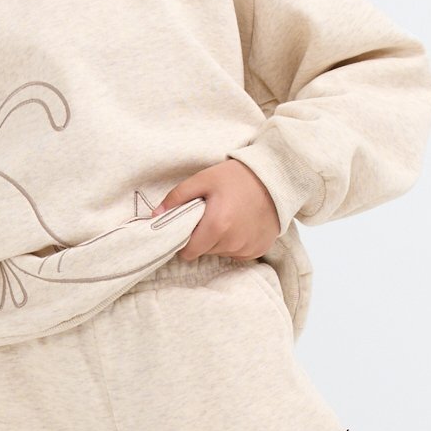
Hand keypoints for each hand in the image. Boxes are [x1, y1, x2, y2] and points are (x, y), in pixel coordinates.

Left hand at [154, 159, 280, 260]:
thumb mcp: (203, 179)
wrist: (276, 178)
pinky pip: (238, 253)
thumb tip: (154, 215)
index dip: (185, 241)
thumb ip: (176, 197)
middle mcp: (232, 243)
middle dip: (203, 238)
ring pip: (221, 253)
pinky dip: (235, 242)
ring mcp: (247, 249)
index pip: (188, 252)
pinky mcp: (258, 250)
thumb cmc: (238, 177)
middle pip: (205, 252)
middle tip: (211, 216)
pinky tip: (241, 224)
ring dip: (219, 240)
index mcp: (216, 227)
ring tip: (228, 217)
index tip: (190, 227)